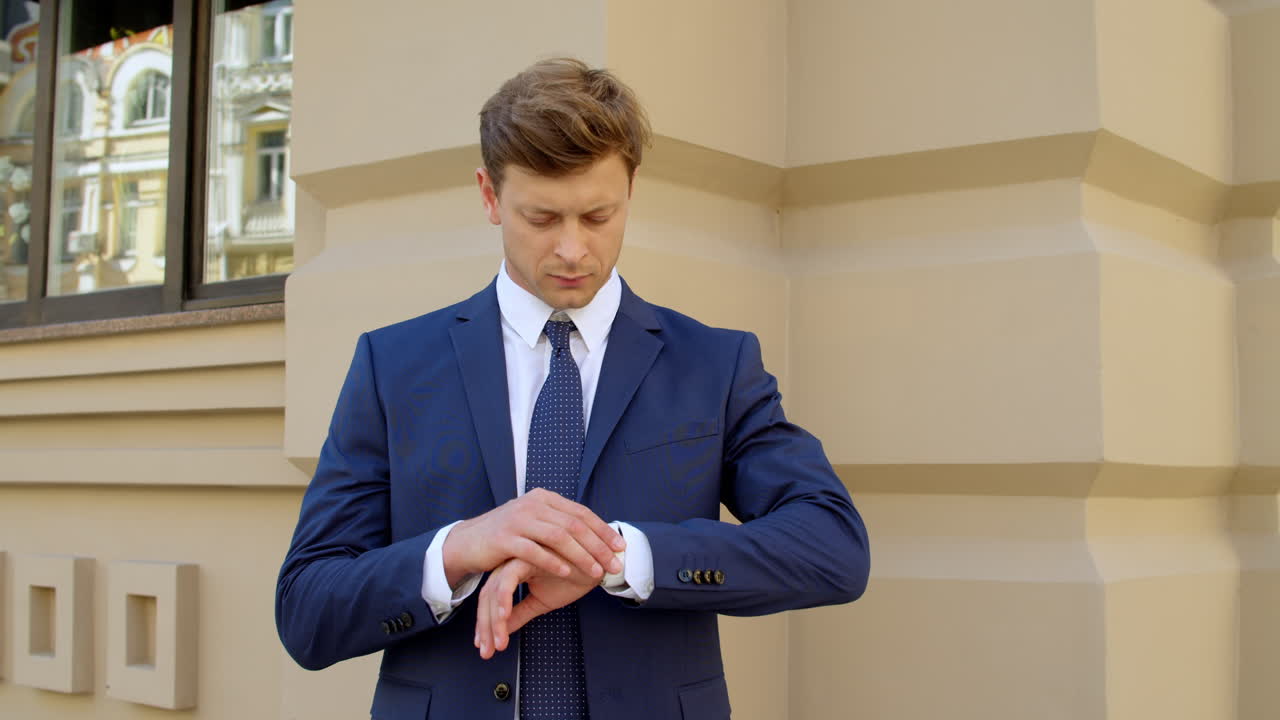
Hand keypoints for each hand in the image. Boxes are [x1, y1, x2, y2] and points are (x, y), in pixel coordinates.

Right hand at [442, 488, 623, 587]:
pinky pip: (533, 550)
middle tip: (614, 564)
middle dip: (598, 546)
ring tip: (595, 572)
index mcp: (544, 498)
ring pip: (558, 536)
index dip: (603, 530)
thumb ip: (559, 523)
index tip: (620, 547)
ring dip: (581, 555)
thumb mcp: (534, 522)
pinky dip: (552, 562)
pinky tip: (567, 573)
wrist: (469, 542)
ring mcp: (517, 519)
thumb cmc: (508, 536)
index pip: (581, 513)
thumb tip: (595, 534)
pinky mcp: (504, 538)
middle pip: (574, 525)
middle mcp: (532, 504)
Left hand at [474, 557, 596, 658]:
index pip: (491, 600)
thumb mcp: (542, 601)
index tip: (487, 648)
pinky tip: (504, 616)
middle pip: (487, 596)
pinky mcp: (529, 554)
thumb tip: (503, 631)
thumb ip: (520, 613)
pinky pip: (508, 578)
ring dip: (494, 620)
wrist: (600, 563)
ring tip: (499, 642)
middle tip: (488, 651)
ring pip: (494, 590)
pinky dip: (504, 599)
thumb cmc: (573, 576)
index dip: (486, 625)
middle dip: (486, 627)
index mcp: (512, 572)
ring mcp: (518, 558)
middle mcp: (511, 563)